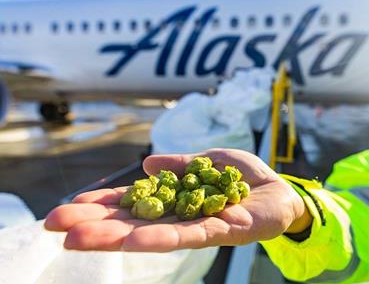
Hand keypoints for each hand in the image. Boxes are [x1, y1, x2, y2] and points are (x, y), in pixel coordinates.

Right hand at [44, 148, 310, 251]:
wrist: (281, 192)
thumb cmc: (244, 178)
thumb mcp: (209, 162)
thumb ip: (181, 166)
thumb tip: (148, 167)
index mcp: (174, 200)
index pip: (132, 203)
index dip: (103, 204)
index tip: (70, 206)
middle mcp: (180, 218)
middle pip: (132, 222)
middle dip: (95, 224)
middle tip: (55, 226)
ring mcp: (198, 228)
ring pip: (152, 234)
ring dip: (115, 238)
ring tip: (78, 239)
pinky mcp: (222, 231)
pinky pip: (188, 235)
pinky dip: (159, 237)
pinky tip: (133, 240)